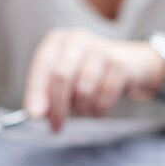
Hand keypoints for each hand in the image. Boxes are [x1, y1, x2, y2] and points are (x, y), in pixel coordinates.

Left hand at [23, 29, 164, 130]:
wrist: (128, 64)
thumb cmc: (85, 73)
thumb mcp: (62, 79)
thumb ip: (45, 94)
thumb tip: (36, 113)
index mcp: (57, 41)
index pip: (42, 66)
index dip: (37, 92)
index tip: (35, 115)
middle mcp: (77, 39)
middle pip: (62, 76)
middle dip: (57, 106)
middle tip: (56, 126)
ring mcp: (100, 49)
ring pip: (84, 89)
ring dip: (81, 108)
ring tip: (83, 107)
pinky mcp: (119, 64)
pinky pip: (104, 97)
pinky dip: (99, 109)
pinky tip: (98, 105)